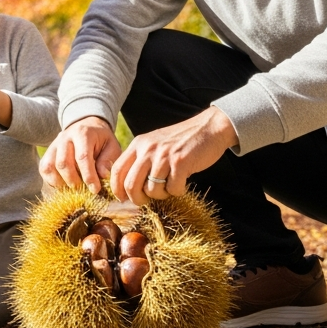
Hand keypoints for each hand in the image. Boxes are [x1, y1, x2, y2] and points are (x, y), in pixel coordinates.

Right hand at [40, 116, 121, 191]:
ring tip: (74, 188)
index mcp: (83, 133)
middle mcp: (65, 137)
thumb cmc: (101, 140)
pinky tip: (64, 184)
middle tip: (84, 190)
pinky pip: (44, 169)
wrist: (86, 126)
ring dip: (62, 182)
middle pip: (63, 163)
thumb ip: (109, 160)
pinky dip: (52, 181)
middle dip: (74, 181)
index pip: (82, 157)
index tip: (96, 189)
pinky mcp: (47, 152)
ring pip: (50, 167)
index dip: (89, 176)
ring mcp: (54, 144)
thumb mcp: (112, 145)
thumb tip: (102, 175)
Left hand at [109, 107, 237, 204]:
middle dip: (138, 199)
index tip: (124, 198)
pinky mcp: (180, 162)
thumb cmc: (181, 141)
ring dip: (162, 195)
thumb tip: (128, 187)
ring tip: (170, 185)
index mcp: (138, 144)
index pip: (117, 170)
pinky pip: (173, 189)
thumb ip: (141, 159)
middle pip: (131, 185)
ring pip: (152, 190)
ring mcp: (164, 155)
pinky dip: (178, 191)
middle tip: (148, 200)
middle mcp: (148, 149)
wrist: (209, 127)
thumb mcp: (155, 144)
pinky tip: (182, 182)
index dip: (117, 189)